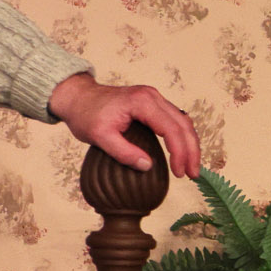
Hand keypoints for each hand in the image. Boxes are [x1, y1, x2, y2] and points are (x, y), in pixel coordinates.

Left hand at [50, 74, 205, 181]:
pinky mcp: (152, 103)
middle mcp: (153, 96)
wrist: (77, 97)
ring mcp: (154, 98)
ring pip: (182, 121)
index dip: (180, 153)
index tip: (180, 173)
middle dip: (192, 151)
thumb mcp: (99, 137)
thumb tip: (148, 166)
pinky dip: (181, 136)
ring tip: (191, 167)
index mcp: (142, 102)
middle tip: (192, 175)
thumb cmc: (85, 114)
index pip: (171, 129)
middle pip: (183, 124)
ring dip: (190, 144)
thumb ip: (123, 152)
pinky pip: (174, 120)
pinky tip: (182, 152)